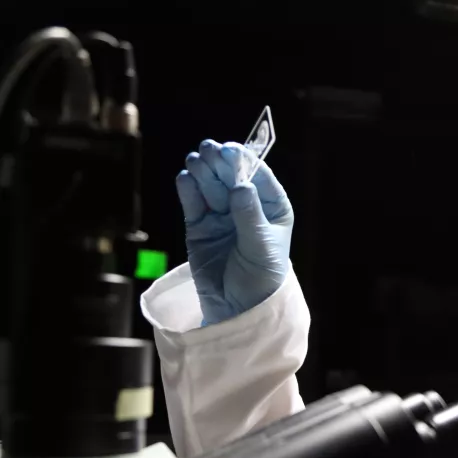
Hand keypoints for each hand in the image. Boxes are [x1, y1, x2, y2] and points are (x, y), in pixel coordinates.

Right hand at [177, 140, 293, 325]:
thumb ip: (249, 217)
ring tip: (195, 162)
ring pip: (210, 186)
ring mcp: (221, 214)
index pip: (258, 177)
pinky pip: (193, 202)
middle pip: (231, 177)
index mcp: (272, 207)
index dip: (243, 162)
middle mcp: (246, 206)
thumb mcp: (260, 247)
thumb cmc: (261, 277)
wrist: (238, 307)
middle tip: (208, 150)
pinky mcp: (199, 226)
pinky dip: (188, 190)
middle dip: (220, 163)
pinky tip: (185, 178)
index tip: (230, 151)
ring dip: (203, 172)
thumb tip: (241, 187)